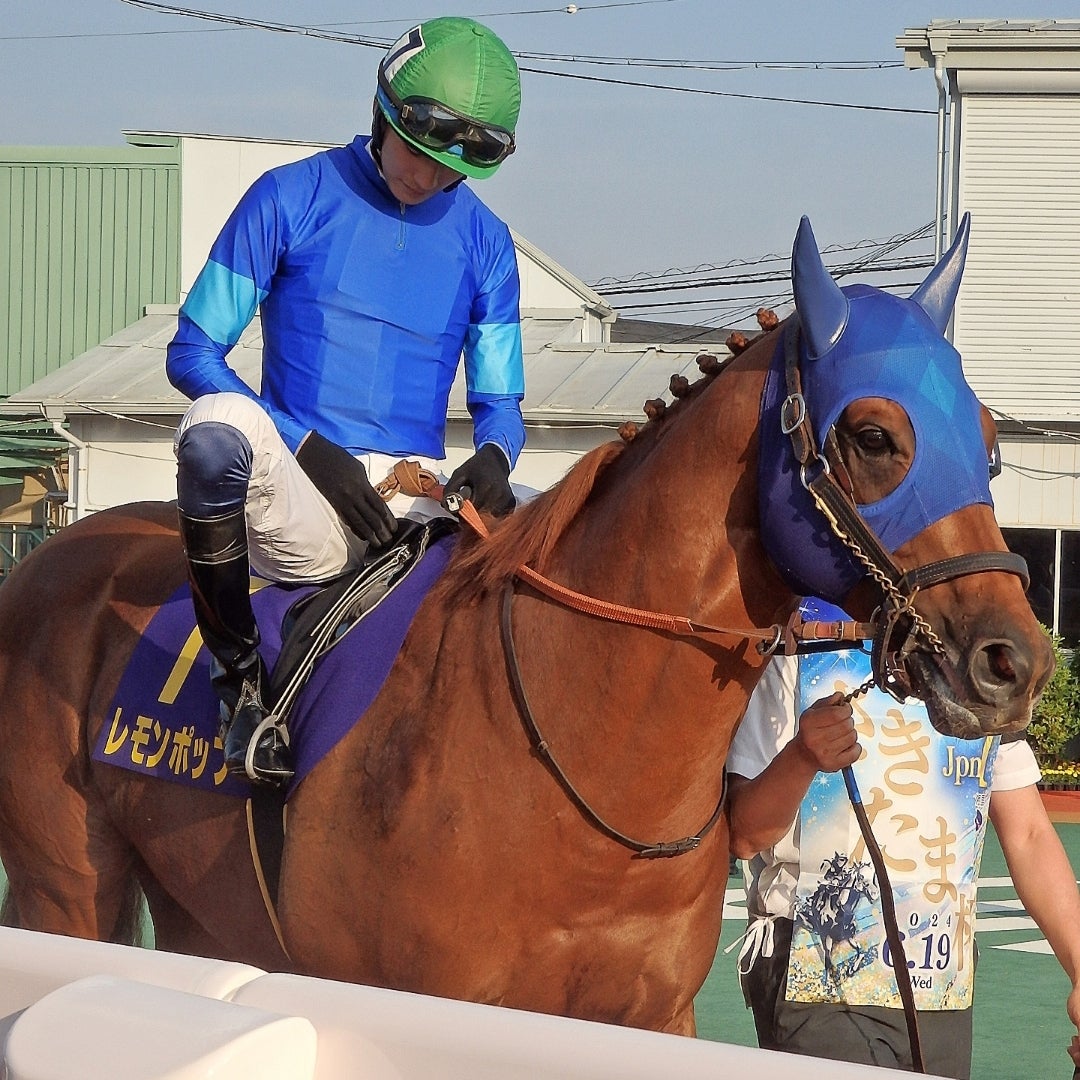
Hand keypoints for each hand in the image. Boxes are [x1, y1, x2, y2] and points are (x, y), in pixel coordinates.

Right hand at [296, 431, 396, 546]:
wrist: (314, 454)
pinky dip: (355, 529)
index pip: (379, 506)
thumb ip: (366, 484)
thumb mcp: (357, 468)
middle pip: (371, 517)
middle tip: (389, 541)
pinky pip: (346, 519)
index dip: (388, 519)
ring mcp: (342, 500)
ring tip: (377, 544)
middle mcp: (353, 494)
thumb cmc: (338, 457)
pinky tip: (362, 536)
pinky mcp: (332, 503)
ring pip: (359, 522)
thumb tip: (373, 498)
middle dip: (381, 531)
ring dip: (370, 535)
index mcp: (362, 483)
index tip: (394, 528)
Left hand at [443, 444, 514, 516]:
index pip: (472, 510)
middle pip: (482, 518)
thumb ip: (449, 491)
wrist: (495, 460)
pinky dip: (491, 515)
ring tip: (478, 503)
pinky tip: (487, 504)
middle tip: (467, 506)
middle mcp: (499, 494)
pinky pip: (498, 518)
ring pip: (490, 520)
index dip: (463, 512)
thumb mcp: (458, 474)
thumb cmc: (476, 467)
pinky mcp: (512, 504)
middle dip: (471, 516)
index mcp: (486, 486)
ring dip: (481, 517)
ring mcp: (507, 500)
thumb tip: (449, 508)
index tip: (460, 508)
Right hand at [793, 691, 860, 773]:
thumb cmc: (810, 730)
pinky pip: (856, 752)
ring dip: (851, 733)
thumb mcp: (813, 712)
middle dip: (849, 721)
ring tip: (842, 734)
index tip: (846, 709)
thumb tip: (840, 696)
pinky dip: (855, 747)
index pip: (836, 713)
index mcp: (809, 722)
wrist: (802, 755)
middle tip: (843, 722)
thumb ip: (827, 702)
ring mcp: (824, 752)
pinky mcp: (833, 764)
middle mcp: (814, 738)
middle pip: (846, 725)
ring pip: (852, 737)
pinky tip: (846, 745)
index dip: (846, 710)